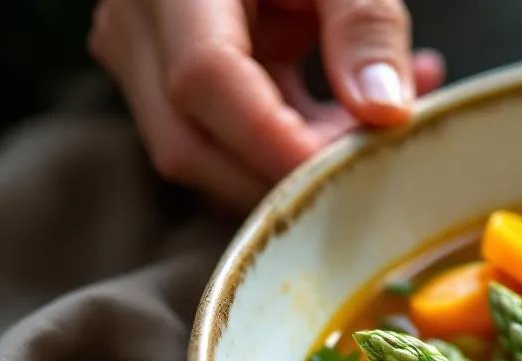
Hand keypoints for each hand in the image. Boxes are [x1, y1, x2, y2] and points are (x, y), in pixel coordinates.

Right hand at [89, 0, 444, 211]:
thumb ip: (366, 23)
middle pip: (190, 142)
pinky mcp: (169, 80)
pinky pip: (227, 138)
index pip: (203, 78)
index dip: (275, 139)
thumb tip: (385, 111)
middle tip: (377, 158)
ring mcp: (141, 58)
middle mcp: (136, 24)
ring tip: (381, 123)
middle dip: (288, 175)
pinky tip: (360, 114)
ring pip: (207, 155)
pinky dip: (297, 140)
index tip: (350, 169)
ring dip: (300, 161)